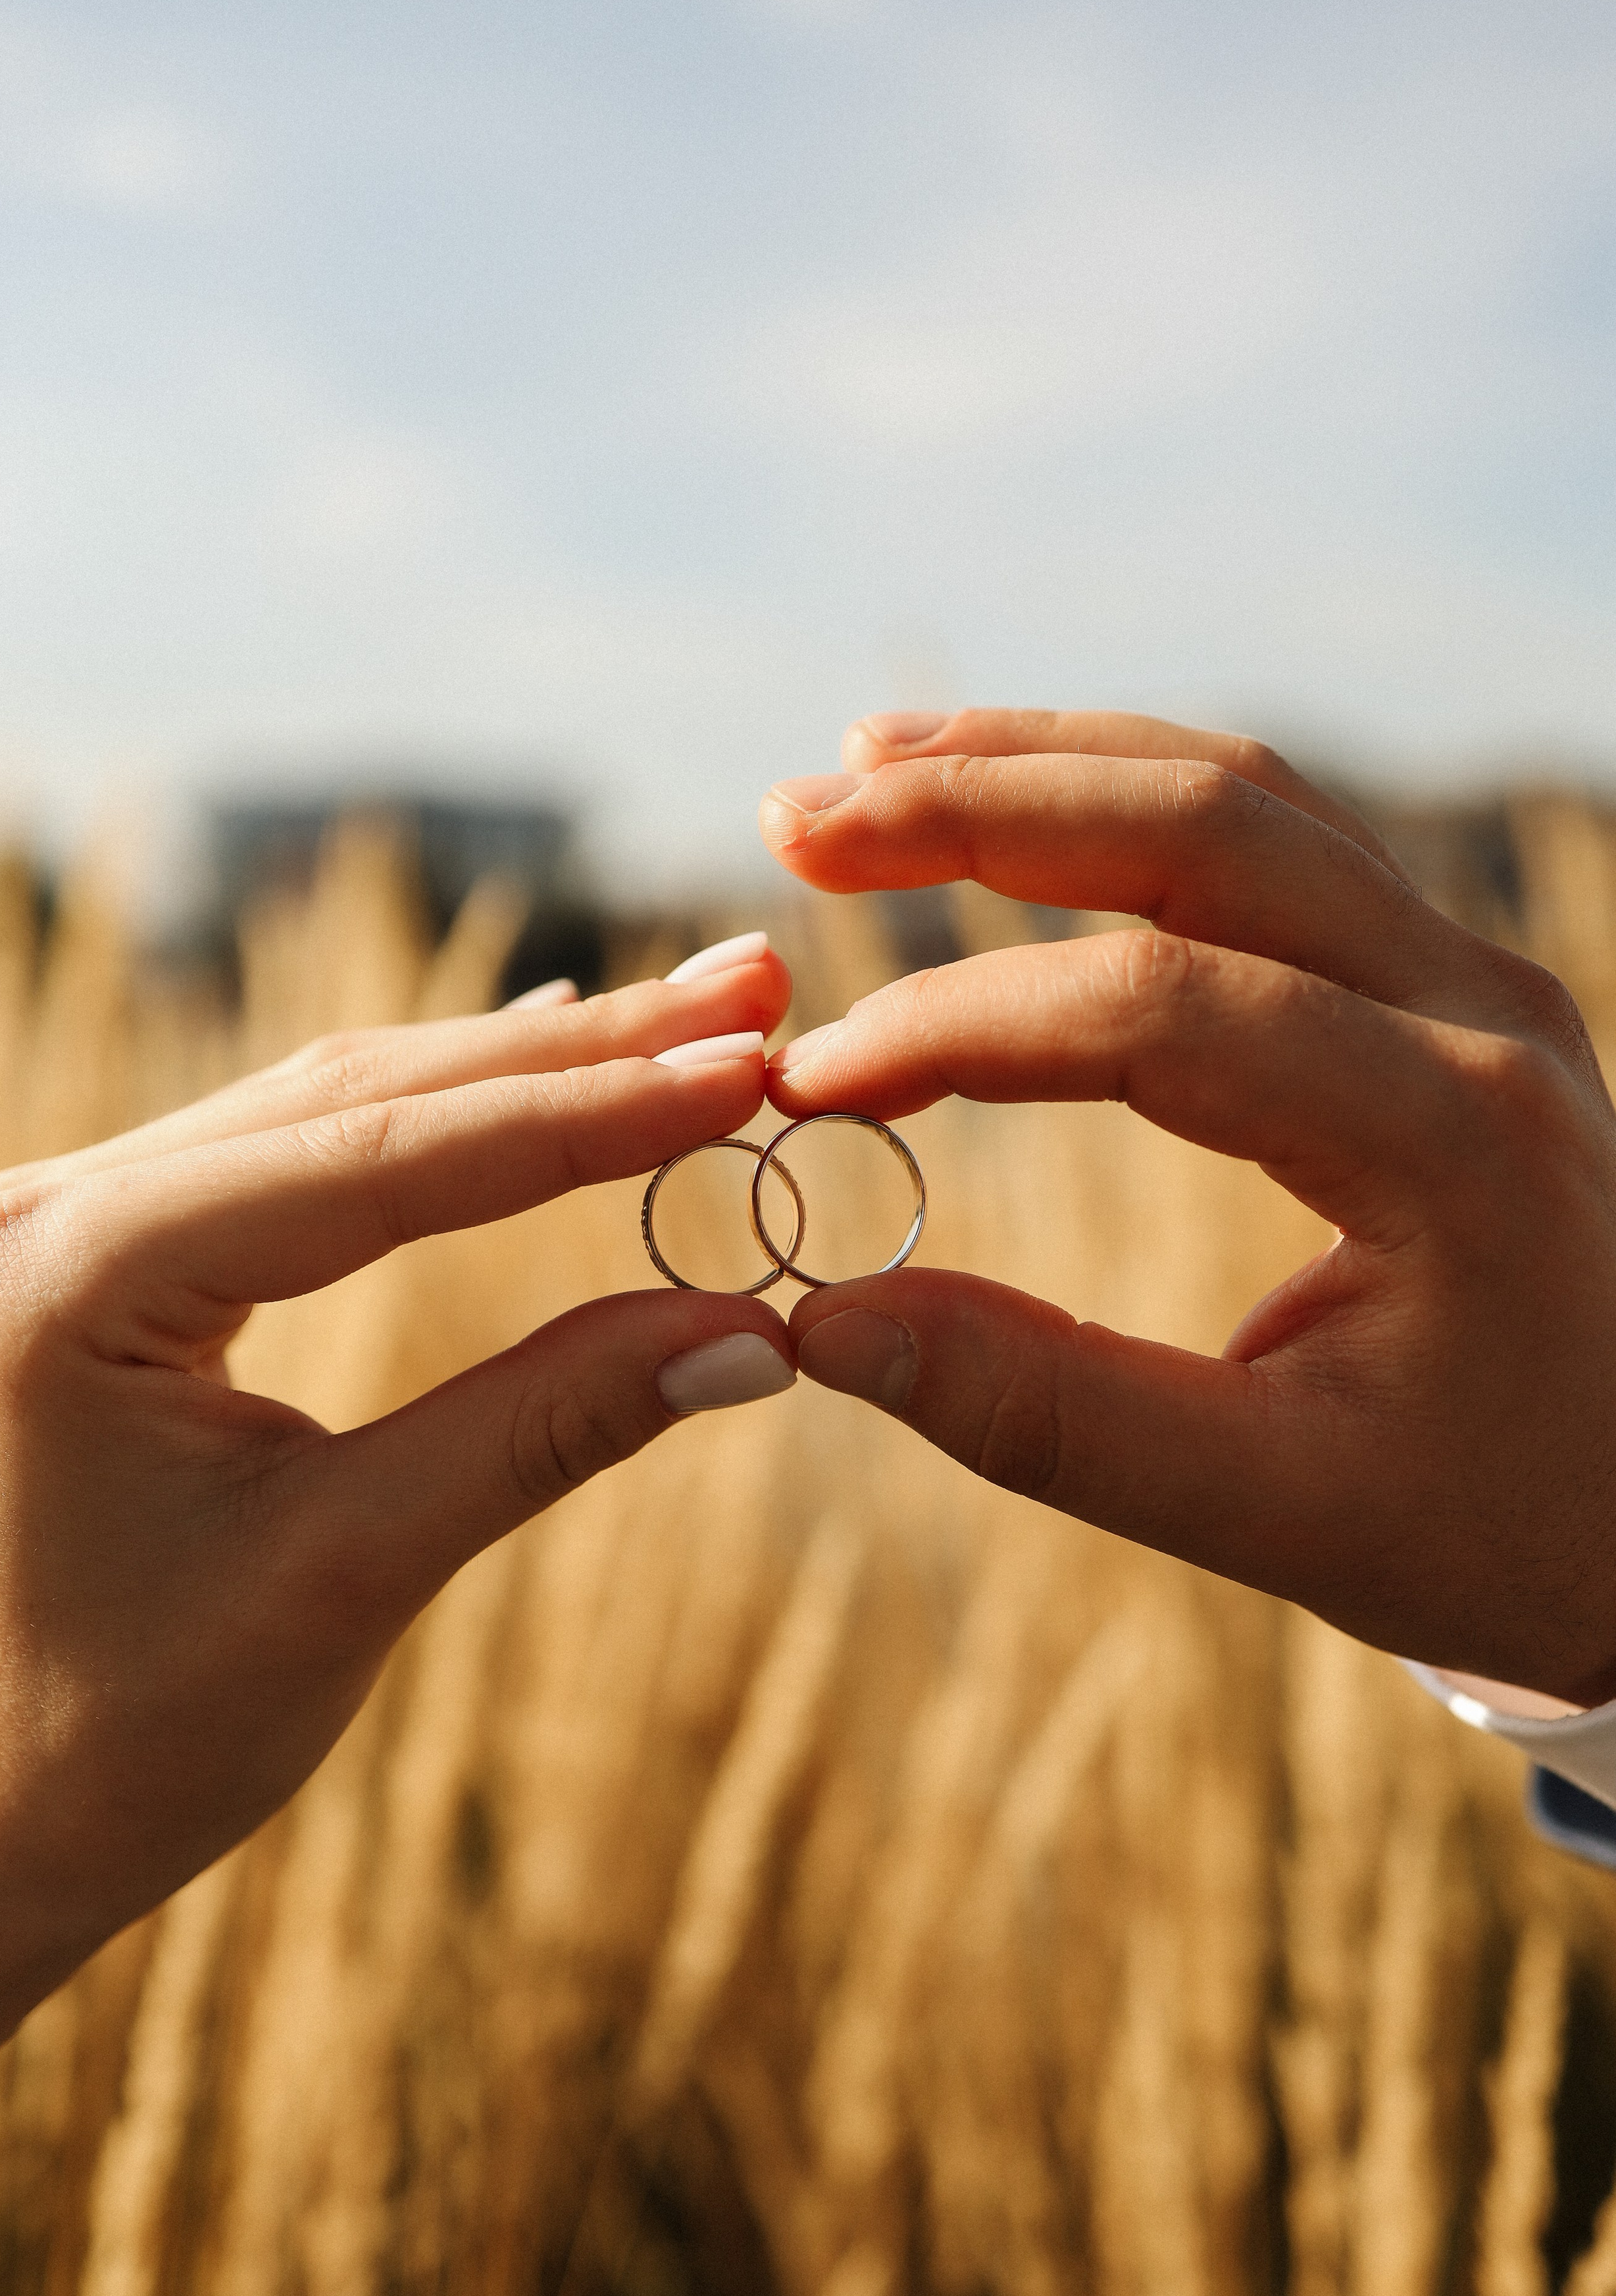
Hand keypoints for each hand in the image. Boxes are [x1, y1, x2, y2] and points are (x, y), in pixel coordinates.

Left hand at [0, 941, 793, 2097]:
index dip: (584, 1114)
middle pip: (367, 1094)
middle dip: (577, 1052)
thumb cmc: (134, 1734)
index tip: (744, 1069)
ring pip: (345, 1104)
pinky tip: (549, 1062)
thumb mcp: (351, 1572)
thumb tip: (752, 1332)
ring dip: (526, 1068)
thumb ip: (544, 1428)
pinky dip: (448, 1121)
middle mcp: (56, 1209)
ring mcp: (80, 1220)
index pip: (383, 1156)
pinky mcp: (122, 1253)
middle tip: (753, 995)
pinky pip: (310, 1152)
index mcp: (71, 1274)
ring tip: (694, 1023)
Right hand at [759, 707, 1615, 1711]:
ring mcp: (1473, 976)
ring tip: (861, 768)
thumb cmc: (1499, 1527)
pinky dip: (1120, 803)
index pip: (1160, 1010)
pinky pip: (1271, 841)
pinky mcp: (1445, 982)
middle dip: (982, 802)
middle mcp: (1480, 1011)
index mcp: (1454, 1139)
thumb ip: (1054, 1417)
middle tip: (796, 822)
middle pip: (1207, 823)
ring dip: (1042, 768)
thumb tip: (826, 1327)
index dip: (957, 1026)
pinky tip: (1005, 809)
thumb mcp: (1282, 1513)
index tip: (805, 1077)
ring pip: (1241, 797)